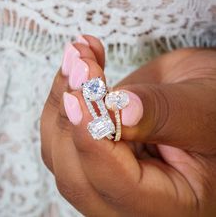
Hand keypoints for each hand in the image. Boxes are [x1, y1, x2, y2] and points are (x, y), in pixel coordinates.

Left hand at [40, 35, 215, 215]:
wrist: (201, 98)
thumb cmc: (213, 108)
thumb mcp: (204, 111)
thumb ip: (164, 115)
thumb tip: (122, 109)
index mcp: (167, 205)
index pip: (118, 186)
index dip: (94, 142)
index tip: (80, 96)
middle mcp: (126, 197)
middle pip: (76, 173)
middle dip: (71, 115)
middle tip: (80, 68)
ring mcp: (103, 170)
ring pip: (59, 148)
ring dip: (62, 95)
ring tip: (79, 56)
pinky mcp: (91, 145)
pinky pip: (62, 126)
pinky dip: (64, 89)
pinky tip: (82, 60)